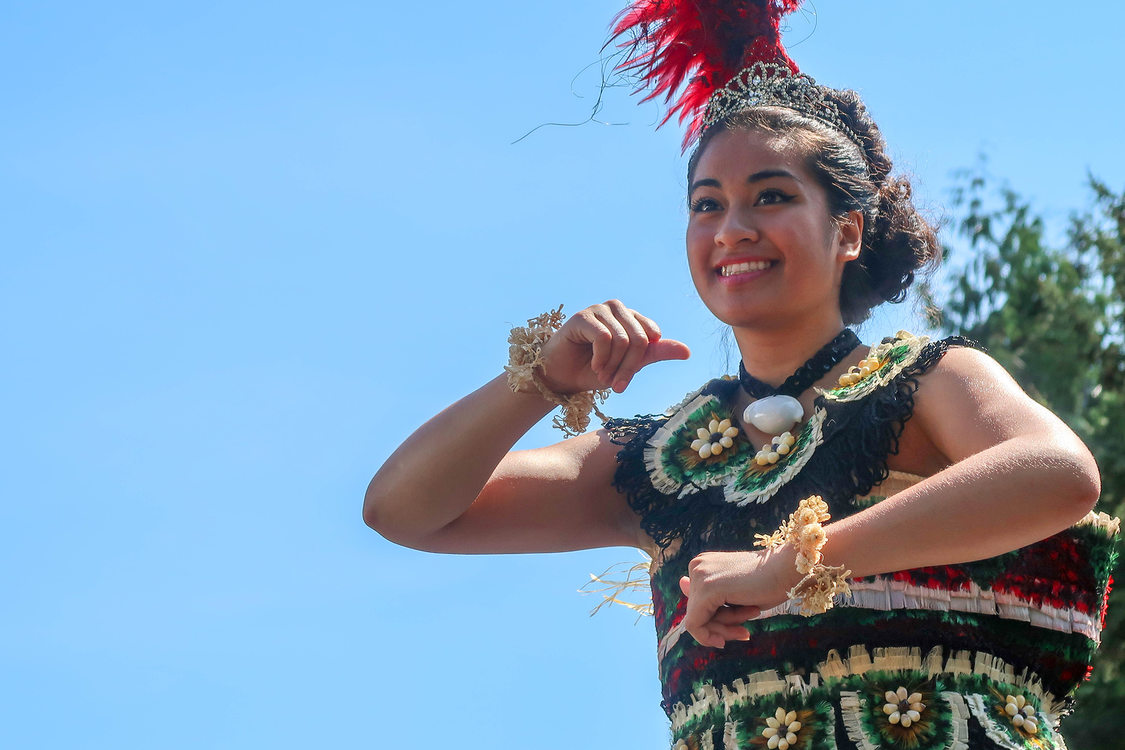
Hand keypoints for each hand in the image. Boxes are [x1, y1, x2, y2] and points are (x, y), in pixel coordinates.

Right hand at [538, 300, 689, 393]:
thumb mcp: (630, 365)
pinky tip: (593, 366)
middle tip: (614, 382)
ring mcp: (599, 310)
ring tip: (601, 374)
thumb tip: (687, 351)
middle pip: (639, 338)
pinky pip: (604, 338)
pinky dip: (601, 358)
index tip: (624, 382)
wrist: (563, 377)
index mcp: (631, 318)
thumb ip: (656, 353)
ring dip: (613, 365)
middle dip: (628, 366)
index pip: (650, 336)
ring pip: (623, 339)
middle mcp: (616, 309)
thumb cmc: (595, 370)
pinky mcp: (583, 316)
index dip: (639, 363)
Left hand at [678, 548, 797, 647]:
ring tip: (752, 619)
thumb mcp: (733, 595)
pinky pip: (696, 624)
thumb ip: (708, 597)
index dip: (716, 623)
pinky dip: (714, 635)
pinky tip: (743, 630)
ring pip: (697, 621)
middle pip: (696, 613)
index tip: (738, 630)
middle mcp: (696, 566)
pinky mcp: (706, 589)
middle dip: (721, 628)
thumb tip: (681, 584)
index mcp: (702, 565)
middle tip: (745, 633)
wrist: (787, 571)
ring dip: (725, 630)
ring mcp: (699, 576)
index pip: (698, 605)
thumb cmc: (767, 584)